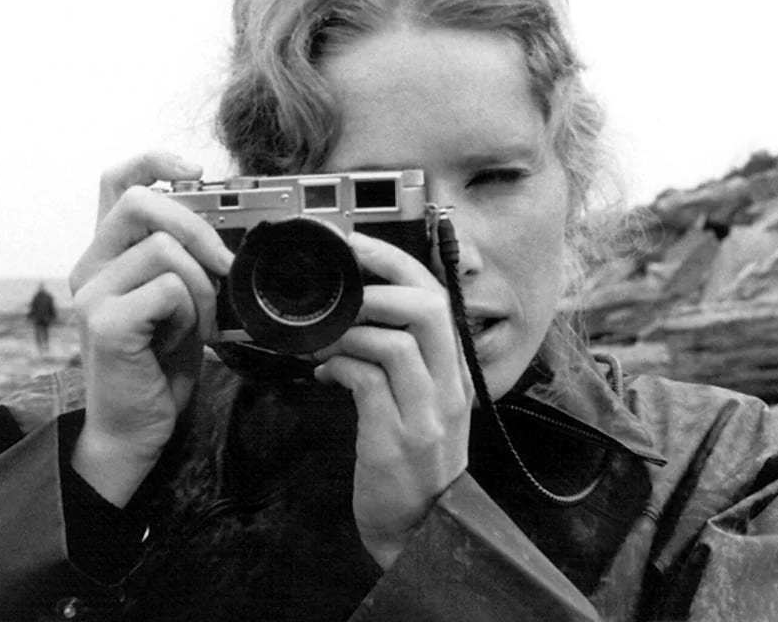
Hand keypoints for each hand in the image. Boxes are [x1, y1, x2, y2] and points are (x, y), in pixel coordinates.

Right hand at [67, 151, 233, 505]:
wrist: (135, 428)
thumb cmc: (159, 363)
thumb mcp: (179, 301)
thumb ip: (185, 260)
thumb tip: (231, 229)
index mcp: (109, 253)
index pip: (116, 181)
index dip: (153, 160)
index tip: (195, 169)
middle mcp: (91, 266)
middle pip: (140, 201)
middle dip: (197, 226)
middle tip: (226, 264)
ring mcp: (92, 293)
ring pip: (163, 248)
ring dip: (201, 286)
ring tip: (197, 323)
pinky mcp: (103, 323)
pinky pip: (168, 289)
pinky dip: (191, 313)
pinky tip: (180, 340)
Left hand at [313, 232, 473, 569]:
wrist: (421, 534)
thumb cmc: (411, 466)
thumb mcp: (418, 406)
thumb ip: (396, 365)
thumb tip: (350, 325)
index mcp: (455, 372)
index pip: (437, 297)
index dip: (395, 263)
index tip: (355, 243)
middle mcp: (450, 387)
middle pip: (427, 307)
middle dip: (378, 280)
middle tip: (338, 278)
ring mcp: (428, 414)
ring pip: (394, 342)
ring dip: (348, 329)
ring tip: (322, 337)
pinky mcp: (398, 440)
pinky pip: (367, 382)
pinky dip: (339, 366)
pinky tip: (324, 372)